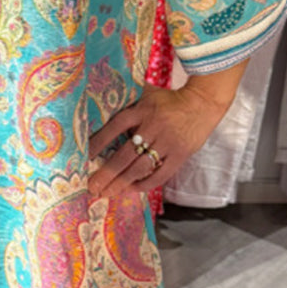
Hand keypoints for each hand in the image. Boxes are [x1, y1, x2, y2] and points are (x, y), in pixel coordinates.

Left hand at [87, 83, 230, 198]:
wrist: (202, 103)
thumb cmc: (169, 100)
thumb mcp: (147, 95)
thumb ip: (128, 103)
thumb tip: (101, 107)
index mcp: (141, 111)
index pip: (115, 127)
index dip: (99, 142)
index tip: (84, 156)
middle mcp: (152, 127)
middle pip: (125, 154)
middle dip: (107, 172)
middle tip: (92, 186)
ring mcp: (167, 142)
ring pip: (140, 168)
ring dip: (121, 182)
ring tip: (107, 193)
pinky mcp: (180, 154)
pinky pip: (160, 174)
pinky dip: (145, 184)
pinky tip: (131, 190)